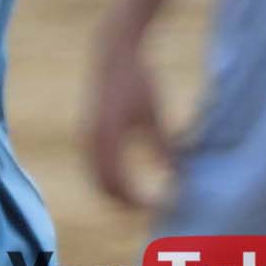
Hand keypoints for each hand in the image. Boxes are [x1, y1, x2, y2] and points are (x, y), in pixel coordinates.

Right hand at [87, 31, 178, 213]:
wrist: (113, 55)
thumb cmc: (139, 81)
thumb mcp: (155, 115)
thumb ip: (164, 148)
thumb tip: (179, 179)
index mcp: (108, 138)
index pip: (119, 184)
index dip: (139, 201)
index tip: (161, 208)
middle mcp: (92, 141)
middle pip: (104, 188)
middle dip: (127, 203)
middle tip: (154, 210)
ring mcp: (87, 138)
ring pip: (97, 180)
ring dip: (118, 194)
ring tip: (145, 202)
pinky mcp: (89, 134)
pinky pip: (96, 168)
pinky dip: (111, 180)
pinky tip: (133, 183)